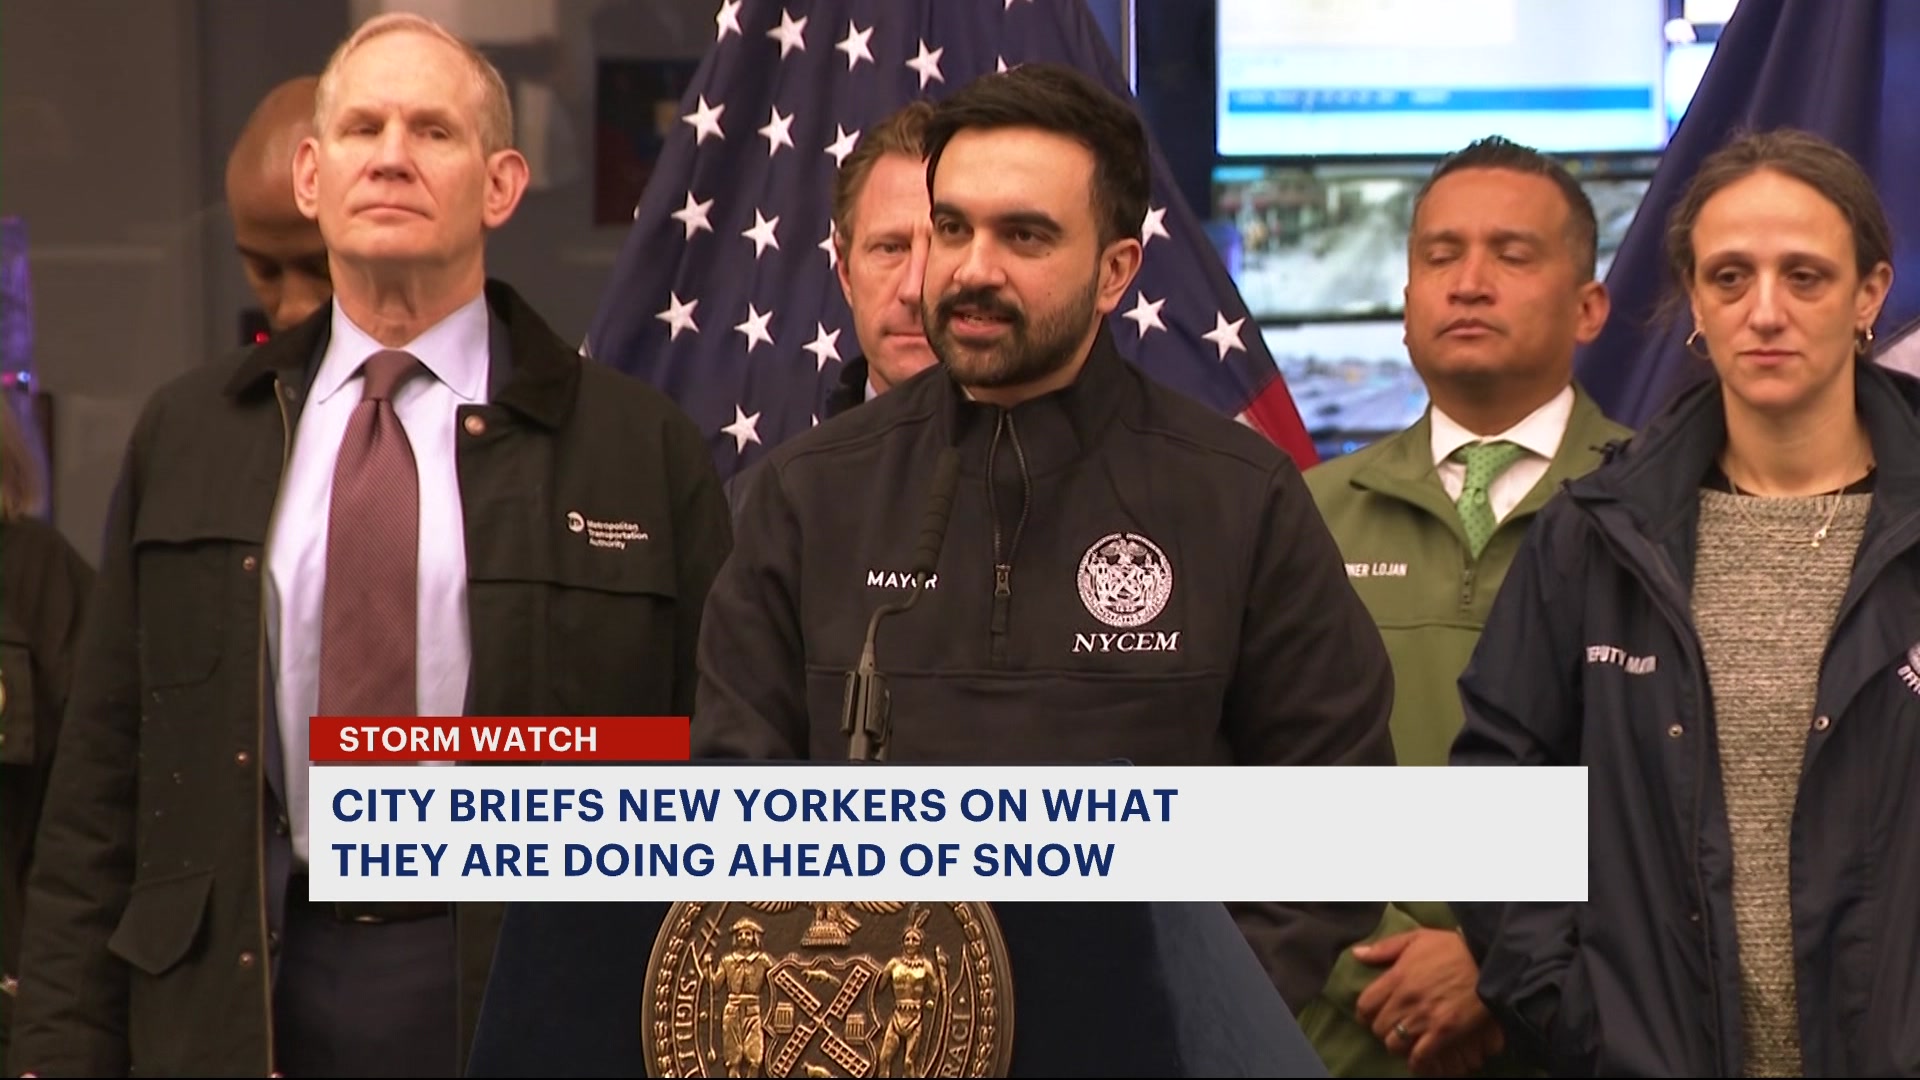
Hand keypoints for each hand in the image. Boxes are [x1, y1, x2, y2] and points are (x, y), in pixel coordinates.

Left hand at [1352, 929, 1503, 1076]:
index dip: (1365, 1013)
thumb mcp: (1417, 938)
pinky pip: (1420, 1056)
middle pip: (1378, 1027)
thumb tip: (1358, 954)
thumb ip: (1385, 948)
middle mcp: (1406, 1000)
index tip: (1370, 1015)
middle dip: (1382, 1028)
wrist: (1490, 961)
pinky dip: (1416, 1062)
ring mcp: (1425, 1018)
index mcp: (1396, 977)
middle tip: (1391, 1027)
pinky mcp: (1445, 1032)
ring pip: (1394, 1044)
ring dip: (1397, 1044)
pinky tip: (1419, 1060)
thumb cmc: (1453, 948)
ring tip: (1405, 1041)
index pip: (1365, 1005)